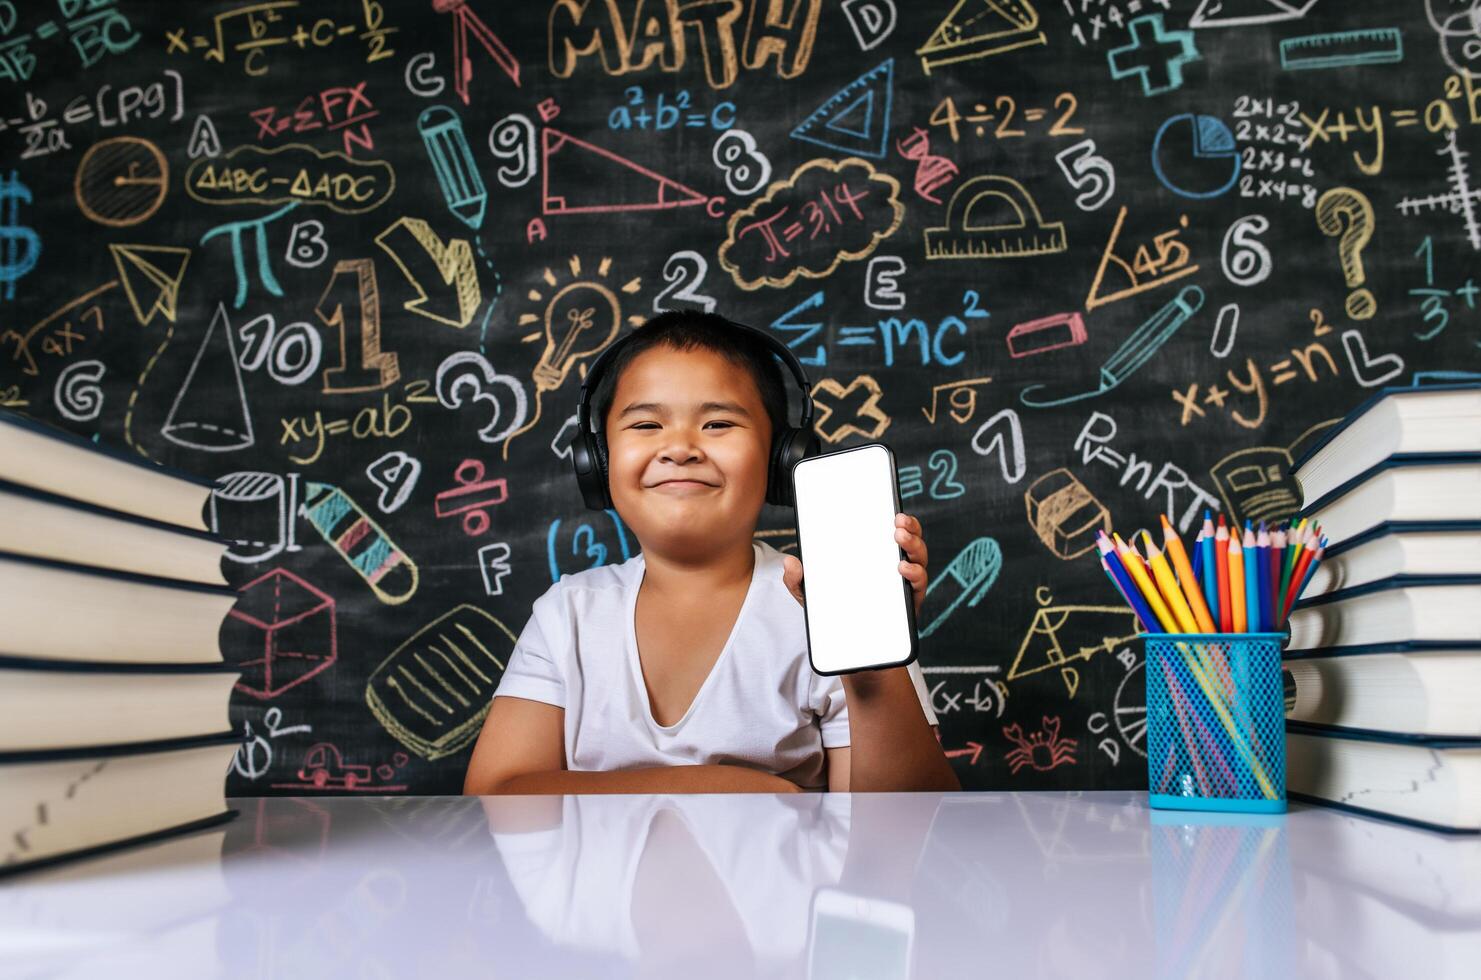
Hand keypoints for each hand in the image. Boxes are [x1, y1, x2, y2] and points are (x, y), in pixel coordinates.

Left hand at [782, 513, 928, 617]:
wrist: (850, 651)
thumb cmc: (835, 615)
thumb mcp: (812, 596)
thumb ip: (798, 580)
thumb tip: (789, 562)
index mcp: (875, 560)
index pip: (891, 534)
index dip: (899, 520)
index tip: (894, 511)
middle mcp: (894, 570)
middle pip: (911, 543)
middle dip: (910, 529)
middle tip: (898, 522)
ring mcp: (903, 586)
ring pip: (918, 560)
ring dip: (914, 546)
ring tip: (900, 540)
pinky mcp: (909, 605)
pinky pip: (918, 587)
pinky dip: (915, 575)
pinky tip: (903, 569)